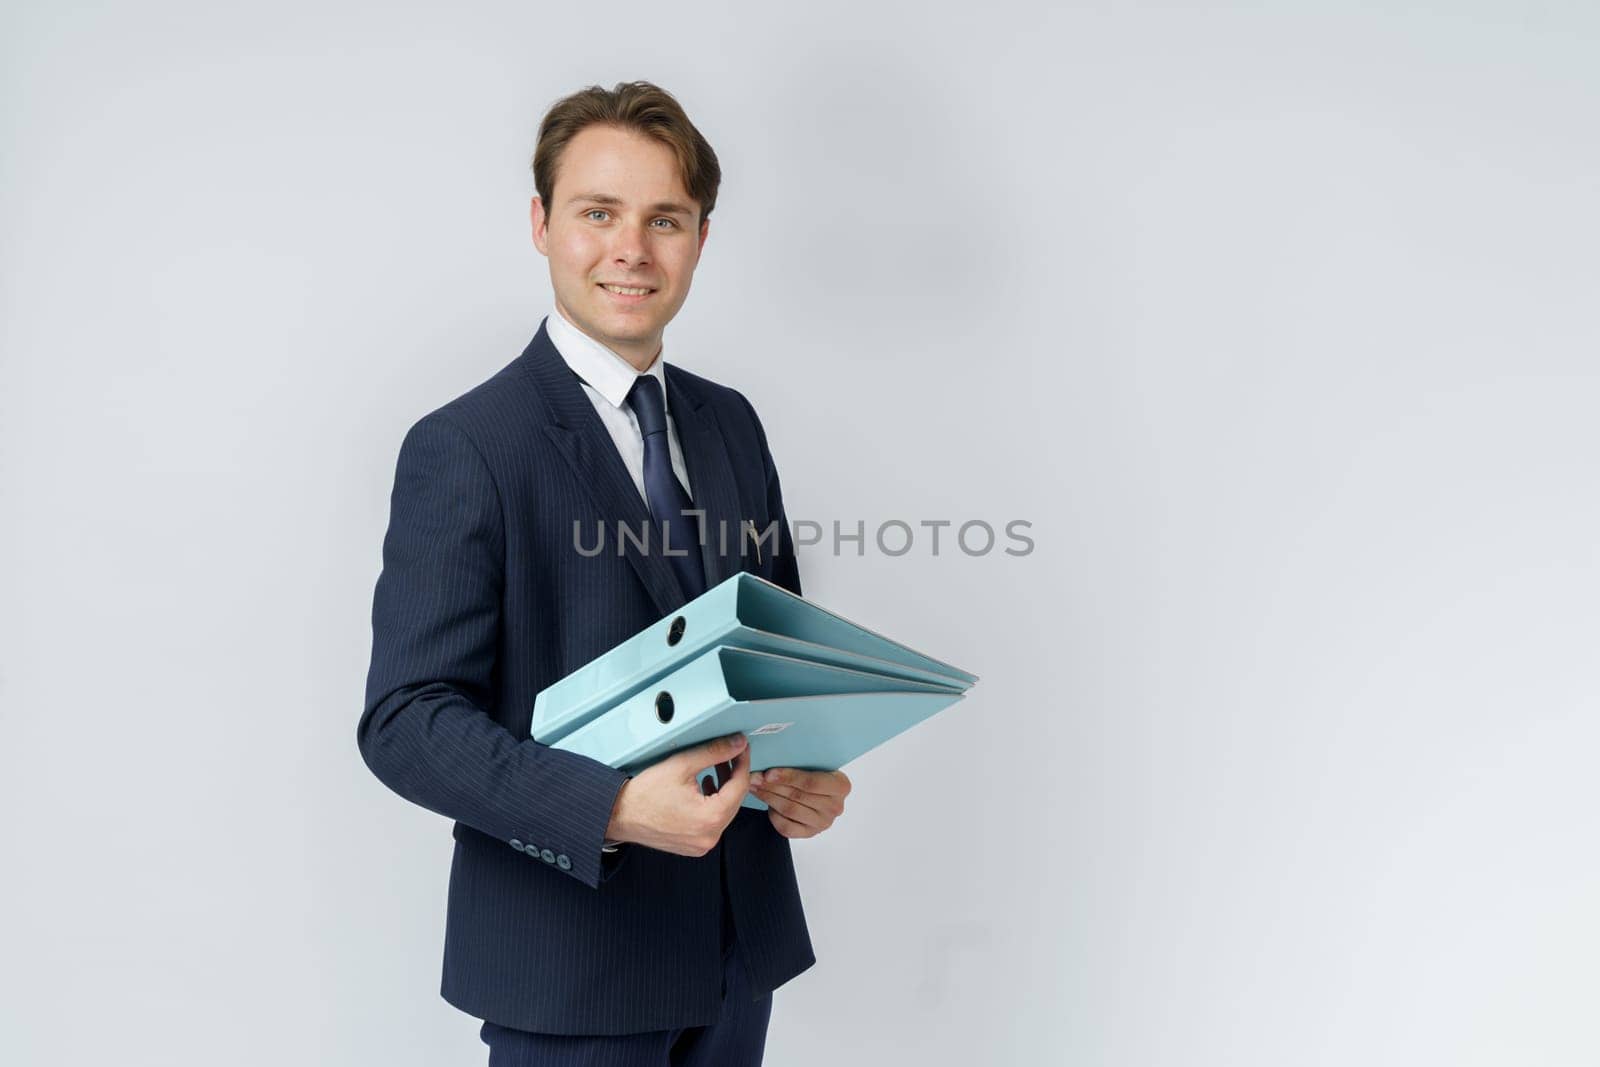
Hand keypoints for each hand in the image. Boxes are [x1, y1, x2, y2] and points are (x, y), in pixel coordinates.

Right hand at [605, 734, 750, 856]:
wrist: (620, 815)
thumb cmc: (644, 794)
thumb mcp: (682, 765)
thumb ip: (714, 752)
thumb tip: (736, 744)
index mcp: (710, 818)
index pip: (739, 785)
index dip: (742, 762)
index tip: (741, 748)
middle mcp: (709, 836)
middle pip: (734, 800)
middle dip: (733, 775)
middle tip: (730, 754)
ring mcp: (701, 844)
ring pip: (725, 812)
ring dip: (724, 789)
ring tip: (716, 769)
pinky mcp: (694, 846)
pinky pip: (712, 823)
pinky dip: (713, 804)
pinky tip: (705, 788)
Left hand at [749, 768, 850, 838]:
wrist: (821, 791)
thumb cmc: (816, 772)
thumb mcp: (816, 763)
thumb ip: (801, 761)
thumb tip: (773, 755)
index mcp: (841, 786)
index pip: (812, 783)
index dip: (789, 777)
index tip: (768, 773)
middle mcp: (835, 807)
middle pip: (798, 796)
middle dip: (772, 786)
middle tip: (754, 778)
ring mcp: (823, 823)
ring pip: (790, 810)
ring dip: (769, 797)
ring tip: (754, 787)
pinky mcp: (810, 833)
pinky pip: (786, 827)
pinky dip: (774, 815)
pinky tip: (766, 803)